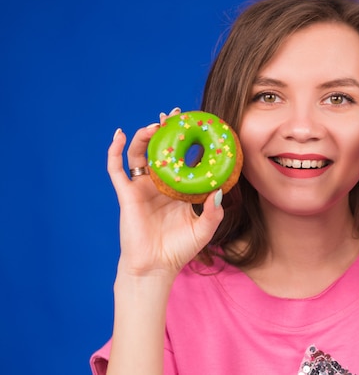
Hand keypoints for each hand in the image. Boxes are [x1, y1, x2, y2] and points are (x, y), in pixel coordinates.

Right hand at [107, 108, 223, 278]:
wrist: (156, 267)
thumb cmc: (180, 250)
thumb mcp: (204, 229)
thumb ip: (214, 211)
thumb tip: (220, 190)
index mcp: (178, 189)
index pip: (183, 158)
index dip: (187, 141)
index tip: (196, 125)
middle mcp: (159, 184)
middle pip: (160, 150)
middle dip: (166, 131)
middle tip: (175, 116)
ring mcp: (141, 187)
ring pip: (139, 154)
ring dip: (145, 137)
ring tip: (155, 126)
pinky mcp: (126, 193)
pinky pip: (116, 168)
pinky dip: (114, 150)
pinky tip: (118, 134)